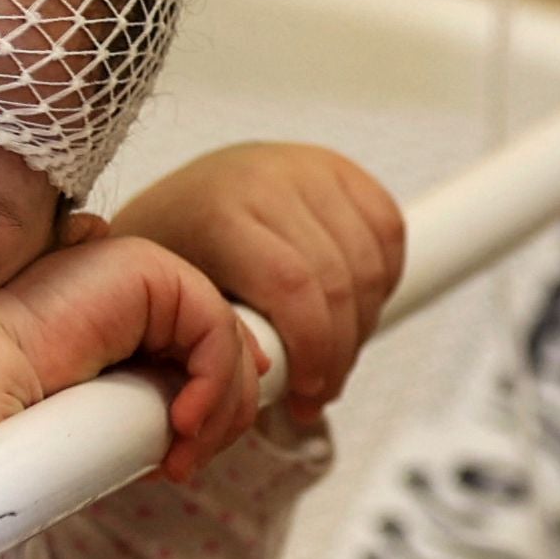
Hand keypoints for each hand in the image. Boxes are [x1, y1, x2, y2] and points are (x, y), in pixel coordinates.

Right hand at [0, 222, 258, 481]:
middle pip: (220, 347)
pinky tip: (182, 421)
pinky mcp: (144, 268)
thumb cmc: (26, 415)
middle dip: (220, 416)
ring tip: (180, 453)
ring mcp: (137, 272)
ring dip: (216, 409)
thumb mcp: (112, 415)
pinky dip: (213, 381)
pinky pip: (212, 325)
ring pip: (222, 341)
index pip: (200, 354)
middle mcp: (133, 289)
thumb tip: (218, 418)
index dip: (213, 406)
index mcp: (122, 318)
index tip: (188, 456)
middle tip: (184, 464)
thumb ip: (159, 403)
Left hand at [105, 143, 407, 415]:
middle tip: (323, 389)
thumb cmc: (172, 259)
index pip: (293, 287)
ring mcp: (308, 168)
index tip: (308, 391)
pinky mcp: (338, 167)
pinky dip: (384, 276)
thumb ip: (224, 339)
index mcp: (219, 213)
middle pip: (339, 280)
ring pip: (370, 261)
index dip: (314, 348)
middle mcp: (268, 180)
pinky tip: (358, 305)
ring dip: (365, 320)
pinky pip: (387, 226)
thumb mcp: (176, 302)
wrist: (176, 202)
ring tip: (337, 352)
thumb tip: (267, 380)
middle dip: (341, 350)